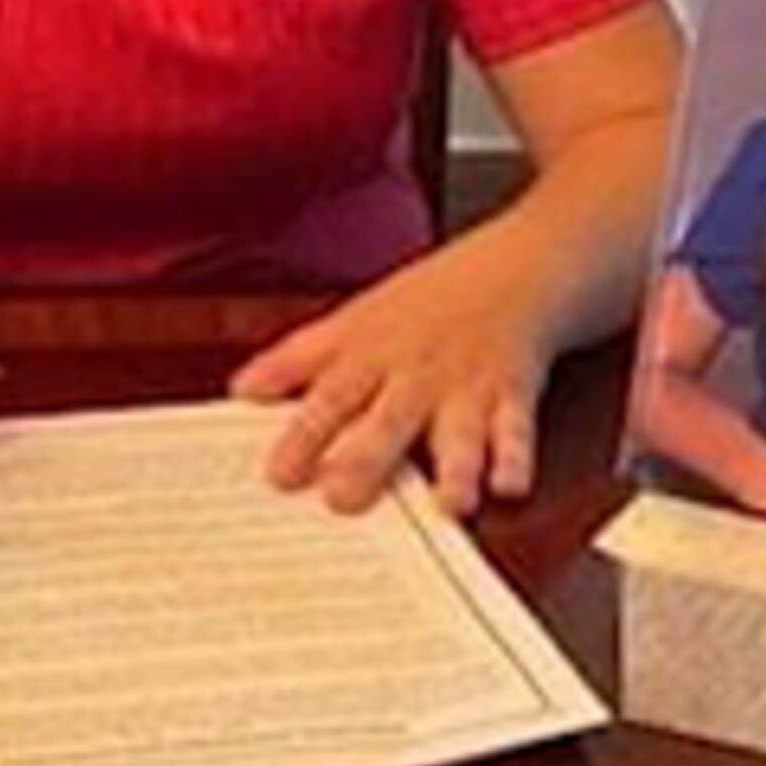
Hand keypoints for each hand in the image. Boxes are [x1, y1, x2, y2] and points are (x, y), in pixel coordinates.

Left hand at [230, 257, 551, 517]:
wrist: (522, 262)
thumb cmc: (433, 297)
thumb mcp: (359, 316)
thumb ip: (301, 357)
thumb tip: (243, 389)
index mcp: (371, 351)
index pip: (328, 395)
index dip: (302, 434)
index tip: (277, 476)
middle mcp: (415, 371)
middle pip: (386, 418)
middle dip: (365, 458)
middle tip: (342, 499)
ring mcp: (464, 383)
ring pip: (456, 430)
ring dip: (453, 468)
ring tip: (450, 503)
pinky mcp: (513, 393)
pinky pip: (515, 430)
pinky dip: (514, 459)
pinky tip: (507, 485)